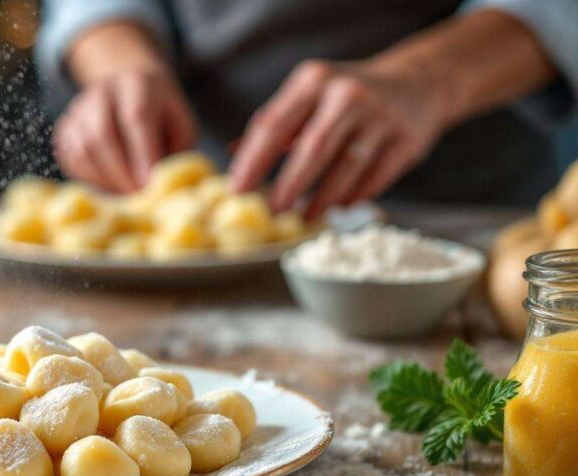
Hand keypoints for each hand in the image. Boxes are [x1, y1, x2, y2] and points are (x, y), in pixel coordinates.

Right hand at [53, 69, 196, 192]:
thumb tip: (160, 186)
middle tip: (136, 197)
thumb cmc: (162, 116)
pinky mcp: (65, 128)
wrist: (129, 89)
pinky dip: (89, 178)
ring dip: (104, 179)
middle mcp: (103, 92)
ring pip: (82, 149)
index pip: (136, 117)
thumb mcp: (181, 126)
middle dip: (120, 173)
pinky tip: (108, 185)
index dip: (142, 154)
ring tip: (124, 193)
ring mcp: (79, 109)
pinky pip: (71, 159)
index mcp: (138, 84)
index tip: (150, 185)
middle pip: (102, 133)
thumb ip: (175, 153)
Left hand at [228, 59, 444, 219]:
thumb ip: (275, 123)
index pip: (275, 123)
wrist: (418, 82)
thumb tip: (233, 155)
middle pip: (313, 148)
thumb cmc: (348, 95)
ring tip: (304, 218)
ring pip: (347, 167)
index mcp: (314, 81)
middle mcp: (347, 95)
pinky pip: (375, 177)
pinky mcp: (406, 140)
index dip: (253, 160)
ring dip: (322, 198)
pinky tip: (338, 207)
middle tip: (271, 211)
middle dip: (289, 184)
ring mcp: (381, 117)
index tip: (237, 189)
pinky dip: (354, 196)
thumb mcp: (310, 94)